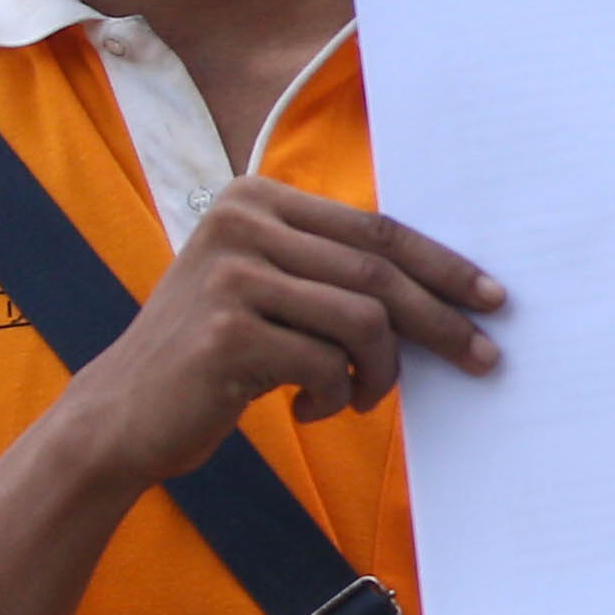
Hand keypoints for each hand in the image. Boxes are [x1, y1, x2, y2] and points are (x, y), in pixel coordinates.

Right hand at [57, 176, 501, 488]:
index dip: (442, 265)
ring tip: (362, 396)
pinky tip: (308, 408)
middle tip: (483, 357)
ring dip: (382, 371)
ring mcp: (230, 276)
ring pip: (364, 320)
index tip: (492, 298)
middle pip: (378, 271)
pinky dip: (336, 396)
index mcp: (255, 199)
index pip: (375, 229)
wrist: (121, 415)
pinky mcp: (228, 333)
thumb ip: (333, 271)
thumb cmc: (214, 355)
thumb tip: (452, 286)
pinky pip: (328, 365)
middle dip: (441, 320)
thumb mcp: (269, 289)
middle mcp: (239, 224)